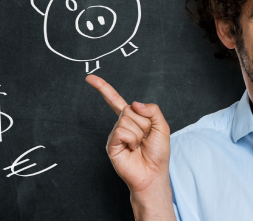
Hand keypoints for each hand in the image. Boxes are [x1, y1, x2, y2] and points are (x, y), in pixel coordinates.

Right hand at [86, 75, 170, 194]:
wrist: (153, 173)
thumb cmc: (158, 152)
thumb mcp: (162, 126)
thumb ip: (152, 109)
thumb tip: (134, 103)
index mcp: (132, 118)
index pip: (115, 100)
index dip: (103, 89)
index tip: (89, 79)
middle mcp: (122, 124)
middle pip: (130, 109)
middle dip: (144, 123)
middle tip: (146, 137)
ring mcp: (116, 134)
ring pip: (127, 120)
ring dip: (139, 133)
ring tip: (139, 145)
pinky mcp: (111, 144)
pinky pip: (121, 131)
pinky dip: (131, 139)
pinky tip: (132, 148)